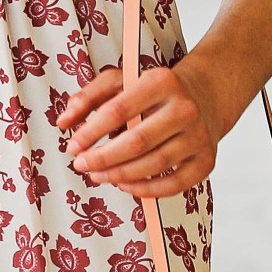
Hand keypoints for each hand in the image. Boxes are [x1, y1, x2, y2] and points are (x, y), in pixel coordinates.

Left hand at [61, 54, 223, 199]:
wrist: (206, 96)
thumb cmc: (155, 91)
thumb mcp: (121, 81)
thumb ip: (88, 97)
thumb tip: (64, 122)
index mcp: (161, 82)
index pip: (119, 110)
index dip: (91, 132)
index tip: (73, 146)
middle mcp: (184, 108)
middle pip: (137, 142)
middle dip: (103, 158)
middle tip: (82, 166)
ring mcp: (199, 136)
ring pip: (154, 164)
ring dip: (120, 175)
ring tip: (99, 176)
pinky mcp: (206, 160)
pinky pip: (174, 184)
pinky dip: (146, 190)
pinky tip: (125, 186)